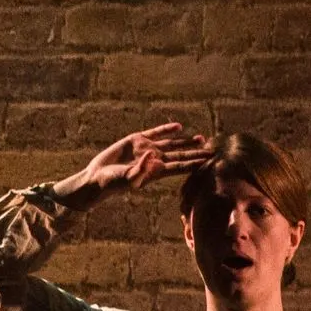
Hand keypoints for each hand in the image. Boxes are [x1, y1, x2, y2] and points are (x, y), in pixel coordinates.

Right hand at [55, 122, 203, 202]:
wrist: (98, 177)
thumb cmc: (114, 183)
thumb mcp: (128, 179)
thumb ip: (141, 169)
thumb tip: (153, 155)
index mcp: (157, 171)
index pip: (181, 166)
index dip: (195, 162)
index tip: (209, 160)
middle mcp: (155, 160)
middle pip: (181, 154)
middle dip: (196, 152)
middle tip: (213, 149)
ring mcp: (146, 149)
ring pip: (171, 143)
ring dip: (186, 141)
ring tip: (202, 138)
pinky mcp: (136, 140)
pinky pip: (155, 133)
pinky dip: (166, 129)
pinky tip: (178, 127)